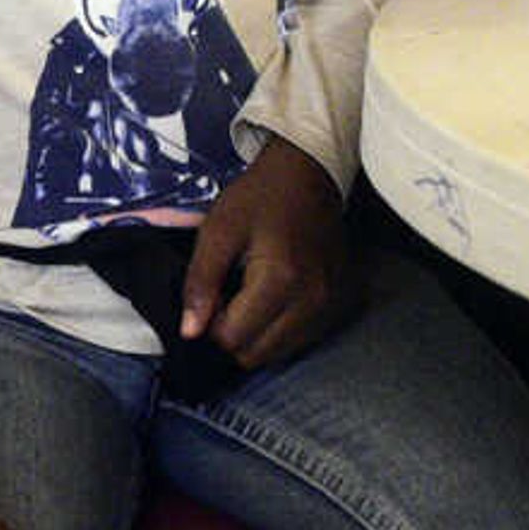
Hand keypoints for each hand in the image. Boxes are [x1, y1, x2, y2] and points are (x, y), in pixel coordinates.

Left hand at [179, 141, 347, 373]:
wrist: (309, 175)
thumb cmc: (259, 198)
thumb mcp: (217, 231)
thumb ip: (200, 282)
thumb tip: (190, 331)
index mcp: (280, 281)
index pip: (233, 338)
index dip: (211, 325)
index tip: (211, 296)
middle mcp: (312, 301)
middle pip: (257, 354)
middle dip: (232, 335)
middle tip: (227, 298)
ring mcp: (329, 305)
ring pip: (279, 353)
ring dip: (256, 335)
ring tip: (249, 296)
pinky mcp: (338, 304)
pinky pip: (300, 340)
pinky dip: (279, 330)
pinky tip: (271, 300)